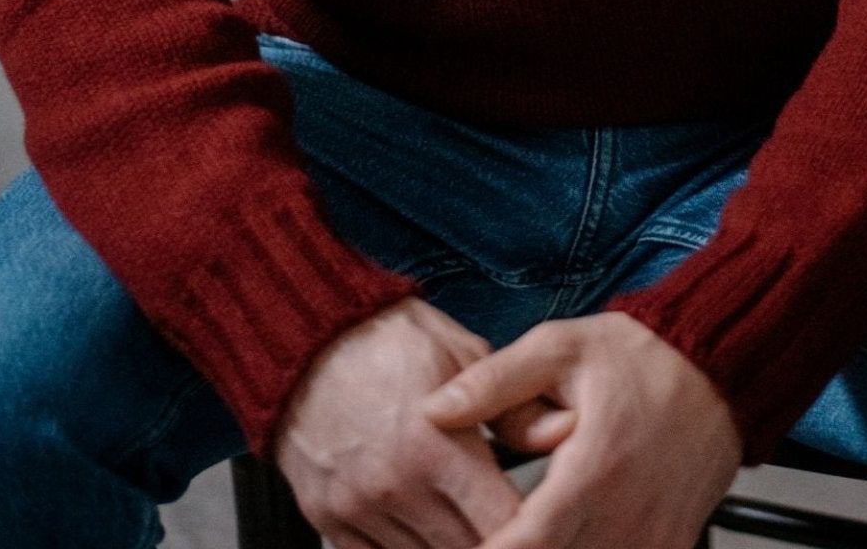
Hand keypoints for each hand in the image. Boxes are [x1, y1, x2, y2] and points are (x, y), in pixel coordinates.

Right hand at [274, 295, 523, 548]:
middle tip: (508, 520)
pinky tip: (420, 525)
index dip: (529, 526)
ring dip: (449, 544)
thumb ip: (513, 405)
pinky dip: (404, 548)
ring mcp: (359, 508)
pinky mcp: (329, 519)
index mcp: (434, 446)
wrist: (304, 340)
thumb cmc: (386, 340)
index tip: (541, 519)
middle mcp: (396, 487)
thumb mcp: (462, 352)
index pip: (501, 522)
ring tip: (463, 518)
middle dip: (495, 539)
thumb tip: (562, 432)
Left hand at [421, 311, 743, 548]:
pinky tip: (561, 540)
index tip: (455, 548)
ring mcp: (653, 539)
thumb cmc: (641, 356)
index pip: (529, 544)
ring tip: (515, 536)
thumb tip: (433, 408)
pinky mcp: (670, 546)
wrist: (720, 368)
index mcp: (593, 470)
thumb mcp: (560, 349)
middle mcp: (626, 516)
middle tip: (480, 536)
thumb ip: (494, 382)